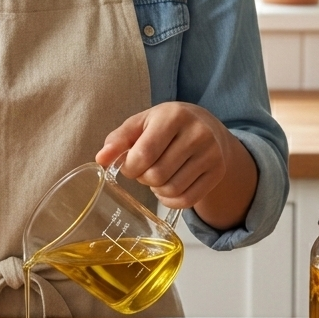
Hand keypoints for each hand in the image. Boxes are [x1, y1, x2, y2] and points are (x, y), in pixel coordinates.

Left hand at [96, 102, 256, 229]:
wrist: (206, 126)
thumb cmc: (166, 125)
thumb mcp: (141, 123)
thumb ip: (118, 139)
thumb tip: (101, 160)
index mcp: (173, 116)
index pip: (144, 153)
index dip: (130, 167)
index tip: (129, 165)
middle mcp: (197, 133)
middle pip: (157, 174)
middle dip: (142, 178)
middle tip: (143, 170)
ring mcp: (211, 154)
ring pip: (172, 189)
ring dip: (156, 190)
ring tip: (155, 177)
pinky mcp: (217, 172)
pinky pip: (187, 200)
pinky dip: (170, 201)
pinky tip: (166, 188)